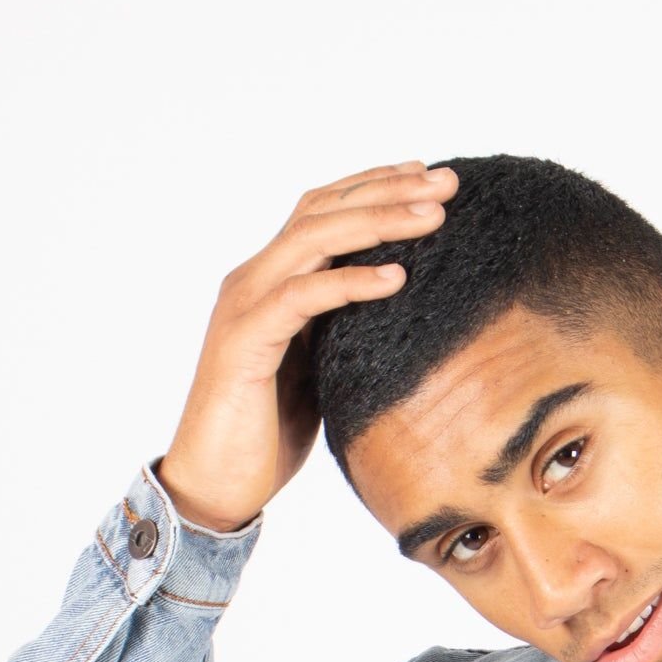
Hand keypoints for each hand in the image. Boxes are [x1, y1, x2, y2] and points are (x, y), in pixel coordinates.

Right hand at [155, 158, 458, 532]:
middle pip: (323, 210)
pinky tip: (395, 277)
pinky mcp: (246, 340)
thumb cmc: (268, 434)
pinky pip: (303, 297)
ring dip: (378, 222)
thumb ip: (343, 329)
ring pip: (313, 237)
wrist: (215, 483)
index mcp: (271, 280)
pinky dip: (350, 282)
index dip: (374, 187)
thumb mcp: (320, 368)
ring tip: (433, 215)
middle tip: (446, 182)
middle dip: (388, 190)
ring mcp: (246, 303)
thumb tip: (402, 313)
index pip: (323, 210)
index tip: (428, 177)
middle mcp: (254, 278)